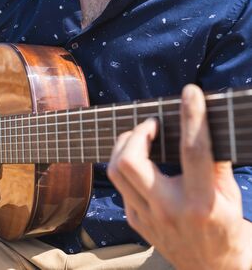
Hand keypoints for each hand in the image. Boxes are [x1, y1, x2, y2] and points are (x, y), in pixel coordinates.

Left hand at [107, 84, 251, 268]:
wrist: (212, 267)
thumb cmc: (224, 225)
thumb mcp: (229, 193)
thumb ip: (214, 160)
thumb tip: (201, 124)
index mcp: (200, 202)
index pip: (194, 152)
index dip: (192, 117)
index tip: (190, 93)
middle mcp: (168, 210)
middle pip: (129, 163)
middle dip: (136, 134)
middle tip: (151, 124)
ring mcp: (146, 218)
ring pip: (115, 172)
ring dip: (124, 146)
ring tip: (142, 137)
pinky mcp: (135, 221)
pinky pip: (121, 185)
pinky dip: (128, 166)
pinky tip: (143, 163)